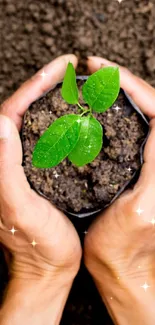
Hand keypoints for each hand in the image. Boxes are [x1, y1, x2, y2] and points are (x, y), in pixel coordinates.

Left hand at [0, 54, 81, 324]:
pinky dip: (62, 122)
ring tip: (74, 84)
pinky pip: (49, 139)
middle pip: (23, 110)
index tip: (59, 68)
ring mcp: (26, 166)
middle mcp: (10, 160)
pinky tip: (77, 116)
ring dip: (53, 99)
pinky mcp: (42, 174)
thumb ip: (5, 168)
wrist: (47, 269)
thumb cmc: (36, 245)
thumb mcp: (19, 209)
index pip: (11, 111)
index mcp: (1, 163)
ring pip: (37, 122)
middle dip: (45, 85)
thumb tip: (0, 121)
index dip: (35, 85)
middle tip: (69, 69)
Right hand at [84, 56, 154, 324]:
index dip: (133, 86)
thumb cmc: (125, 246)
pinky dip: (118, 114)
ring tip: (97, 83)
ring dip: (122, 94)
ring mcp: (148, 163)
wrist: (121, 267)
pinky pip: (132, 131)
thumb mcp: (143, 208)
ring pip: (142, 116)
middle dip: (126, 83)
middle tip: (97, 70)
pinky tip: (100, 110)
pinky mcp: (137, 169)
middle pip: (151, 107)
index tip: (105, 72)